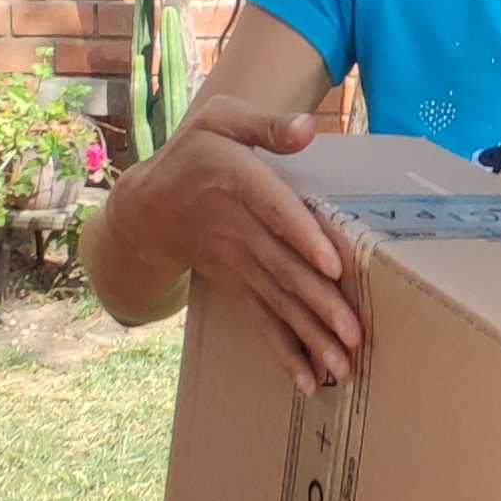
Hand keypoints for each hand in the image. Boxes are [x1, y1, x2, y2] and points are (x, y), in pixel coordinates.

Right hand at [110, 97, 360, 390]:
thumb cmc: (194, 154)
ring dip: (310, 336)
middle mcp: (238, 228)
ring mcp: (238, 263)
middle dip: (319, 304)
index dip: (303, 237)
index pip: (275, 210)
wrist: (147, 209)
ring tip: (342, 366)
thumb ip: (263, 124)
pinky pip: (263, 320)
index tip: (333, 265)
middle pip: (283, 268)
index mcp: (237, 181)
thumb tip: (306, 128)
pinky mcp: (238, 286)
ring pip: (278, 301)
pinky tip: (308, 380)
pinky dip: (285, 351)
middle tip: (353, 334)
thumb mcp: (219, 120)